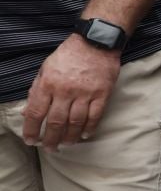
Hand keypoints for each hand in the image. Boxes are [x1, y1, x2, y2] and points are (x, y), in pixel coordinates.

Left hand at [21, 36, 120, 150]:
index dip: (32, 130)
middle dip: (51, 139)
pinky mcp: (102, 93)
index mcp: (48, 84)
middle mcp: (65, 90)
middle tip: (49, 149)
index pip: (36, 113)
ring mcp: (85, 93)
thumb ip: (36, 90)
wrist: (96, 42)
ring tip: (66, 144)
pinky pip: (95, 115)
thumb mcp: (45, 69)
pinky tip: (84, 135)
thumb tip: (27, 112)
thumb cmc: (68, 55)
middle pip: (56, 121)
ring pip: (76, 122)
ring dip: (69, 137)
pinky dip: (89, 128)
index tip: (31, 141)